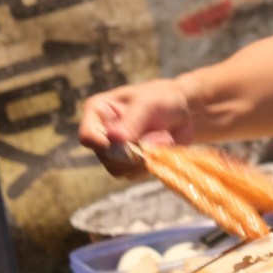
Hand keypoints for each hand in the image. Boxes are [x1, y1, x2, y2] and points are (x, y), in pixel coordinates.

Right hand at [78, 78, 193, 176]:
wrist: (184, 111)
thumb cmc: (163, 98)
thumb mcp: (147, 104)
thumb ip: (131, 122)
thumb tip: (113, 139)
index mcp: (97, 112)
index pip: (87, 136)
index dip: (101, 143)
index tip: (124, 141)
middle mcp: (101, 133)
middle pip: (105, 157)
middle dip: (134, 151)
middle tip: (158, 136)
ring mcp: (114, 150)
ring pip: (118, 170)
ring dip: (145, 158)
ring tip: (162, 138)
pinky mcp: (129, 163)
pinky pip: (134, 174)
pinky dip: (151, 164)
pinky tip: (162, 148)